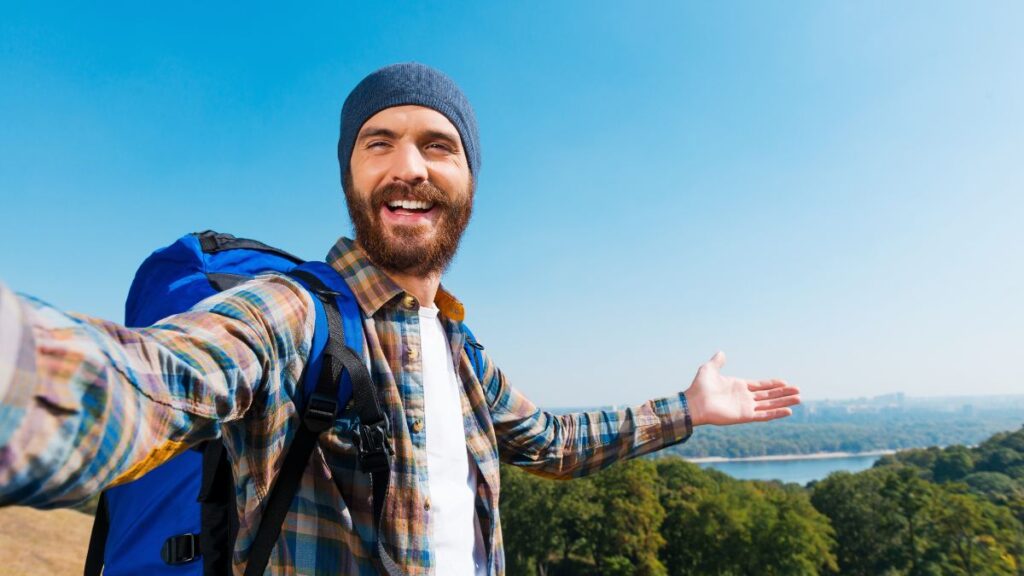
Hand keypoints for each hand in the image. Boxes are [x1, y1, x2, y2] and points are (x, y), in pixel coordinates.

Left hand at [683, 351, 799, 426]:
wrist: (694, 402)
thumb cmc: (699, 387)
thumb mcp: (709, 369)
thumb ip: (717, 362)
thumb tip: (721, 352)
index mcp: (739, 387)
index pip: (760, 386)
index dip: (773, 384)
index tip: (785, 382)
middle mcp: (745, 398)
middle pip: (769, 395)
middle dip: (783, 393)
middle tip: (798, 390)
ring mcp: (746, 407)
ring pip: (770, 405)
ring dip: (784, 402)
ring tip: (799, 398)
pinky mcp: (745, 416)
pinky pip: (764, 415)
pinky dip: (776, 413)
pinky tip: (788, 411)